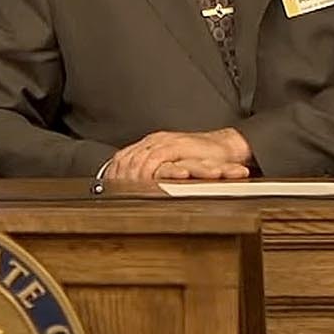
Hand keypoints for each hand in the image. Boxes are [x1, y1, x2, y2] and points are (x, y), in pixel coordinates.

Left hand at [105, 128, 251, 180]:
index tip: (110, 189)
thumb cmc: (200, 157)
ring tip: (127, 190)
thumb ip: (155, 170)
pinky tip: (145, 183)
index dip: (115, 174)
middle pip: (128, 159)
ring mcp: (165, 142)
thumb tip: (137, 185)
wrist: (223, 147)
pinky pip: (157, 159)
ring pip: (139, 159)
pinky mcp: (176, 146)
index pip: (124, 158)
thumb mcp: (172, 163)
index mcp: (150, 144)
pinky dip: (148, 172)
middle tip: (114, 193)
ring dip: (131, 177)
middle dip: (119, 177)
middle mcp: (154, 141)